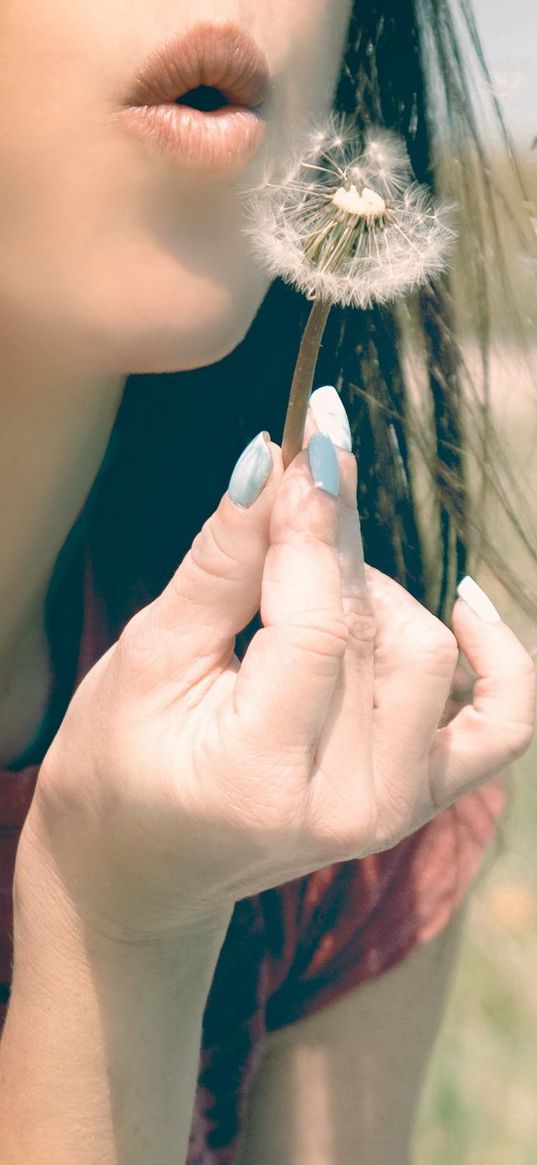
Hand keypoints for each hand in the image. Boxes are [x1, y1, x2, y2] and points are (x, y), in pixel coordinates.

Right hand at [26, 426, 534, 942]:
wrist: (143, 866)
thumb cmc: (119, 764)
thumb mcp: (150, 656)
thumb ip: (221, 562)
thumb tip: (275, 461)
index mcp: (261, 775)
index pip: (318, 622)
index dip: (314, 521)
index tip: (310, 435)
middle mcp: (349, 803)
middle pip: (373, 626)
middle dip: (328, 541)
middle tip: (289, 490)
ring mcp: (396, 808)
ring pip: (426, 649)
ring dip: (371, 593)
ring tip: (300, 594)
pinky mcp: (422, 799)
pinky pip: (503, 719)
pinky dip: (496, 656)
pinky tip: (466, 603)